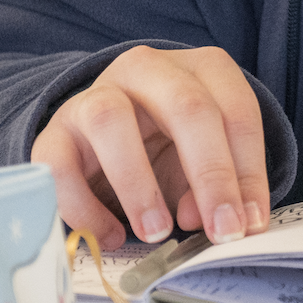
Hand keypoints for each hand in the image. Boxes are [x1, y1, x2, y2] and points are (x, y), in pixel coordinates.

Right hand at [32, 45, 271, 248]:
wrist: (98, 136)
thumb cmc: (164, 145)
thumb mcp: (200, 158)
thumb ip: (216, 184)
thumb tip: (217, 221)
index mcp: (200, 68)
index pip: (237, 111)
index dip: (248, 171)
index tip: (248, 224)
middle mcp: (147, 68)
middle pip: (187, 107)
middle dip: (210, 175)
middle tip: (220, 231)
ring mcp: (95, 94)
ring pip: (111, 121)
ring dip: (138, 184)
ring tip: (157, 232)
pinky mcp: (53, 131)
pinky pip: (58, 164)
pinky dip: (84, 207)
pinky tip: (109, 235)